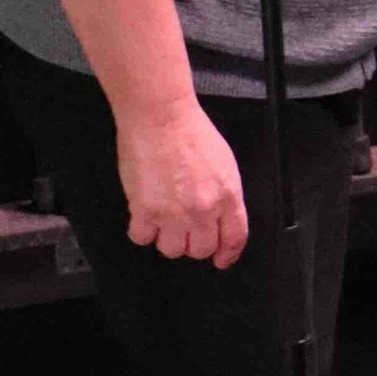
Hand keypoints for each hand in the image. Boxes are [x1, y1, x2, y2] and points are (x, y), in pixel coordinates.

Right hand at [117, 98, 248, 266]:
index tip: (221, 259)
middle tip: (184, 228)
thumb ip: (225, 194)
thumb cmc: (191, 131)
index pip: (234, 238)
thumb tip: (219, 218)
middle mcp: (202, 210)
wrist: (160, 117)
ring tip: (163, 219)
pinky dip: (142, 230)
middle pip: (201, 249)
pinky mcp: (144, 211)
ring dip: (167, 238)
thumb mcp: (224, 162)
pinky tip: (143, 216)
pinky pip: (142, 238)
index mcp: (227, 196)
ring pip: (172, 250)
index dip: (227, 253)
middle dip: (194, 242)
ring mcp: (173, 213)